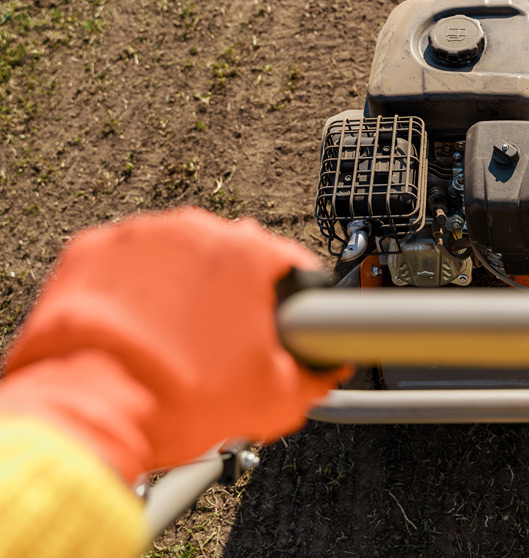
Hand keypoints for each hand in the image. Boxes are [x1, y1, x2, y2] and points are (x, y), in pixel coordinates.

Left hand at [0, 208, 347, 483]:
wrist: (88, 411)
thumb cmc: (177, 400)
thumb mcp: (274, 399)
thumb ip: (317, 375)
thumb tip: (325, 370)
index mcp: (249, 252)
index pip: (293, 266)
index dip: (296, 303)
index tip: (285, 328)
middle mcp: (197, 230)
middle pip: (233, 259)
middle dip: (234, 297)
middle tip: (225, 346)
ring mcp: (141, 235)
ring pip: (180, 257)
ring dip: (182, 289)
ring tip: (173, 343)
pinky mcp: (92, 249)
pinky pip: (128, 264)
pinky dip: (133, 291)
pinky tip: (136, 331)